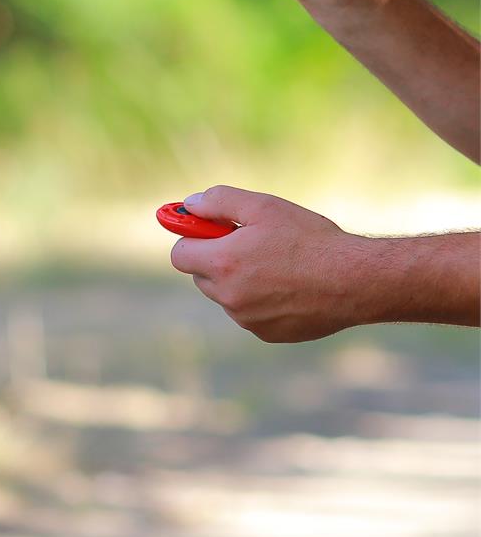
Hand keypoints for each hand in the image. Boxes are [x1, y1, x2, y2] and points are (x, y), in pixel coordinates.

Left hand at [169, 185, 370, 341]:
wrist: (356, 280)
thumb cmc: (310, 239)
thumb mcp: (263, 207)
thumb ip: (219, 202)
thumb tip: (189, 206)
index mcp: (223, 263)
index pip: (180, 255)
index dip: (194, 239)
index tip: (210, 231)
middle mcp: (229, 297)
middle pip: (201, 276)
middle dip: (217, 259)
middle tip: (249, 244)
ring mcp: (247, 320)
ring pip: (227, 296)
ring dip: (239, 281)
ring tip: (278, 265)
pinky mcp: (267, 333)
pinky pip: (250, 314)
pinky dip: (260, 301)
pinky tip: (291, 287)